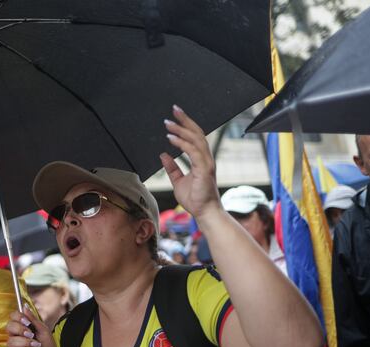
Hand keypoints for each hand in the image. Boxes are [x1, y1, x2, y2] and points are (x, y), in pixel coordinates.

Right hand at [6, 306, 60, 346]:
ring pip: (11, 340)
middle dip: (20, 329)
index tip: (27, 322)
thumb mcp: (43, 331)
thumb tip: (24, 306)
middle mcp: (16, 336)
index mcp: (22, 328)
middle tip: (31, 334)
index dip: (18, 317)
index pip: (13, 317)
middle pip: (9, 326)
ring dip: (26, 343)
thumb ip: (33, 320)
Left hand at [161, 105, 222, 220]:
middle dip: (185, 120)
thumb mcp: (178, 181)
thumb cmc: (195, 199)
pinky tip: (171, 138)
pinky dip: (182, 143)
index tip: (175, 116)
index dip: (186, 125)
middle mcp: (205, 158)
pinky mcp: (204, 169)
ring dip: (181, 129)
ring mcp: (206, 163)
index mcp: (201, 159)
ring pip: (195, 139)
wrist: (204, 213)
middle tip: (174, 109)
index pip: (195, 137)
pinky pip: (193, 151)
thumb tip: (163, 154)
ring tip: (168, 123)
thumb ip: (172, 168)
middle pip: (197, 133)